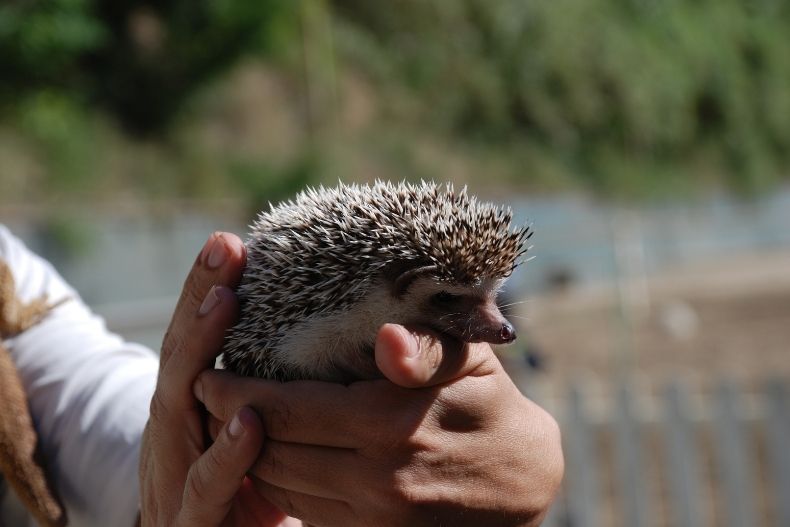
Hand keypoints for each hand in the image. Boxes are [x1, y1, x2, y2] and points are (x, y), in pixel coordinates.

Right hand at [138, 232, 286, 525]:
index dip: (206, 293)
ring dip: (200, 354)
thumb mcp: (251, 436)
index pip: (196, 343)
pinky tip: (249, 420)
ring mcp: (173, 476)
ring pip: (180, 410)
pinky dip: (225, 454)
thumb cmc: (239, 495)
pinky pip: (206, 487)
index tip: (232, 243)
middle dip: (200, 303)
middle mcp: (173, 435)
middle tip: (225, 249)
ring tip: (224, 304)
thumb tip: (329, 338)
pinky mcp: (191, 522)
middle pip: (182, 360)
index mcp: (189, 411)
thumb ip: (273, 392)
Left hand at [195, 323, 563, 526]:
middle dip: (230, 421)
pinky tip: (273, 460)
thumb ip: (425, 350)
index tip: (210, 373)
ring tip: (233, 425)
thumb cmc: (490, 405)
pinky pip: (306, 513)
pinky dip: (280, 486)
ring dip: (250, 456)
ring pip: (283, 486)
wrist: (523, 483)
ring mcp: (375, 515)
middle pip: (274, 449)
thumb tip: (386, 339)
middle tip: (209, 393)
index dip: (238, 390)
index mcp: (391, 421)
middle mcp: (377, 475)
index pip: (286, 408)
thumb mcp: (470, 362)